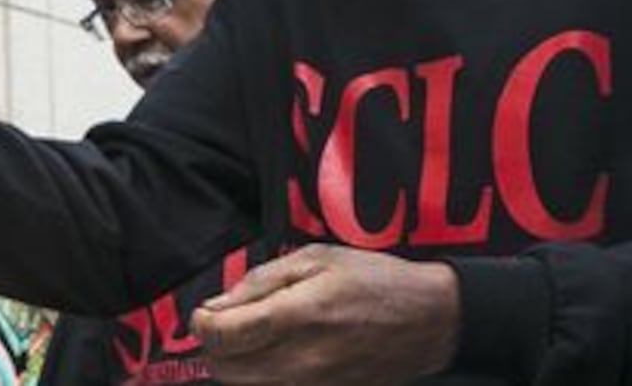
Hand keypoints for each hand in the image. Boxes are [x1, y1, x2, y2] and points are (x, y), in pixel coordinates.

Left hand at [191, 244, 460, 384]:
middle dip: (215, 347)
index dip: (203, 324)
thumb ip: (262, 281)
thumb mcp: (318, 259)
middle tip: (226, 325)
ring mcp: (313, 385)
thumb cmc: (375, 280)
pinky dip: (261, 380)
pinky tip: (272, 357)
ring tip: (248, 340)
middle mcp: (300, 359)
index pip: (224, 335)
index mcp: (296, 315)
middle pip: (227, 370)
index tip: (205, 313)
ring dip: (235, 366)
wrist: (429, 320)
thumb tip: (220, 303)